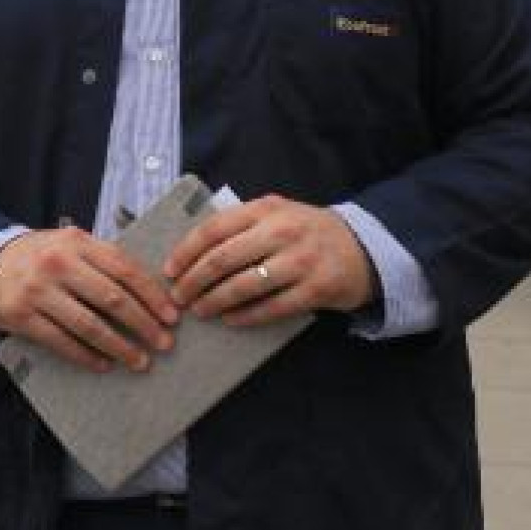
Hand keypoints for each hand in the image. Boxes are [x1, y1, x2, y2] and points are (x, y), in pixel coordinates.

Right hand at [0, 226, 178, 372]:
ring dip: (119, 346)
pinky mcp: (22, 316)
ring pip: (89, 325)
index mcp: (76, 241)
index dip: (151, 294)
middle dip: (143, 324)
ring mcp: (38, 290)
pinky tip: (104, 364)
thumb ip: (103, 260)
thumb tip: (151, 291)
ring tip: (139, 361)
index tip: (171, 316)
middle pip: (112, 299)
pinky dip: (87, 356)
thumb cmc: (41, 258)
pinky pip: (62, 342)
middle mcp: (57, 263)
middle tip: (163, 343)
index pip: (124, 268)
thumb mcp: (70, 245)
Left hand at [163, 194, 375, 327]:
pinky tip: (230, 320)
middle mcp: (282, 231)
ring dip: (215, 301)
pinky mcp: (316, 289)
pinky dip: (246, 316)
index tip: (169, 271)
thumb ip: (241, 223)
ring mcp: (301, 260)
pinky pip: (272, 307)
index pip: (214, 229)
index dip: (186, 252)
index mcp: (266, 209)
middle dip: (193, 281)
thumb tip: (192, 250)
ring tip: (200, 311)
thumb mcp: (276, 214)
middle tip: (178, 298)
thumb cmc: (306, 231)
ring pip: (244, 285)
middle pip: (223, 259)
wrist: (362, 248)